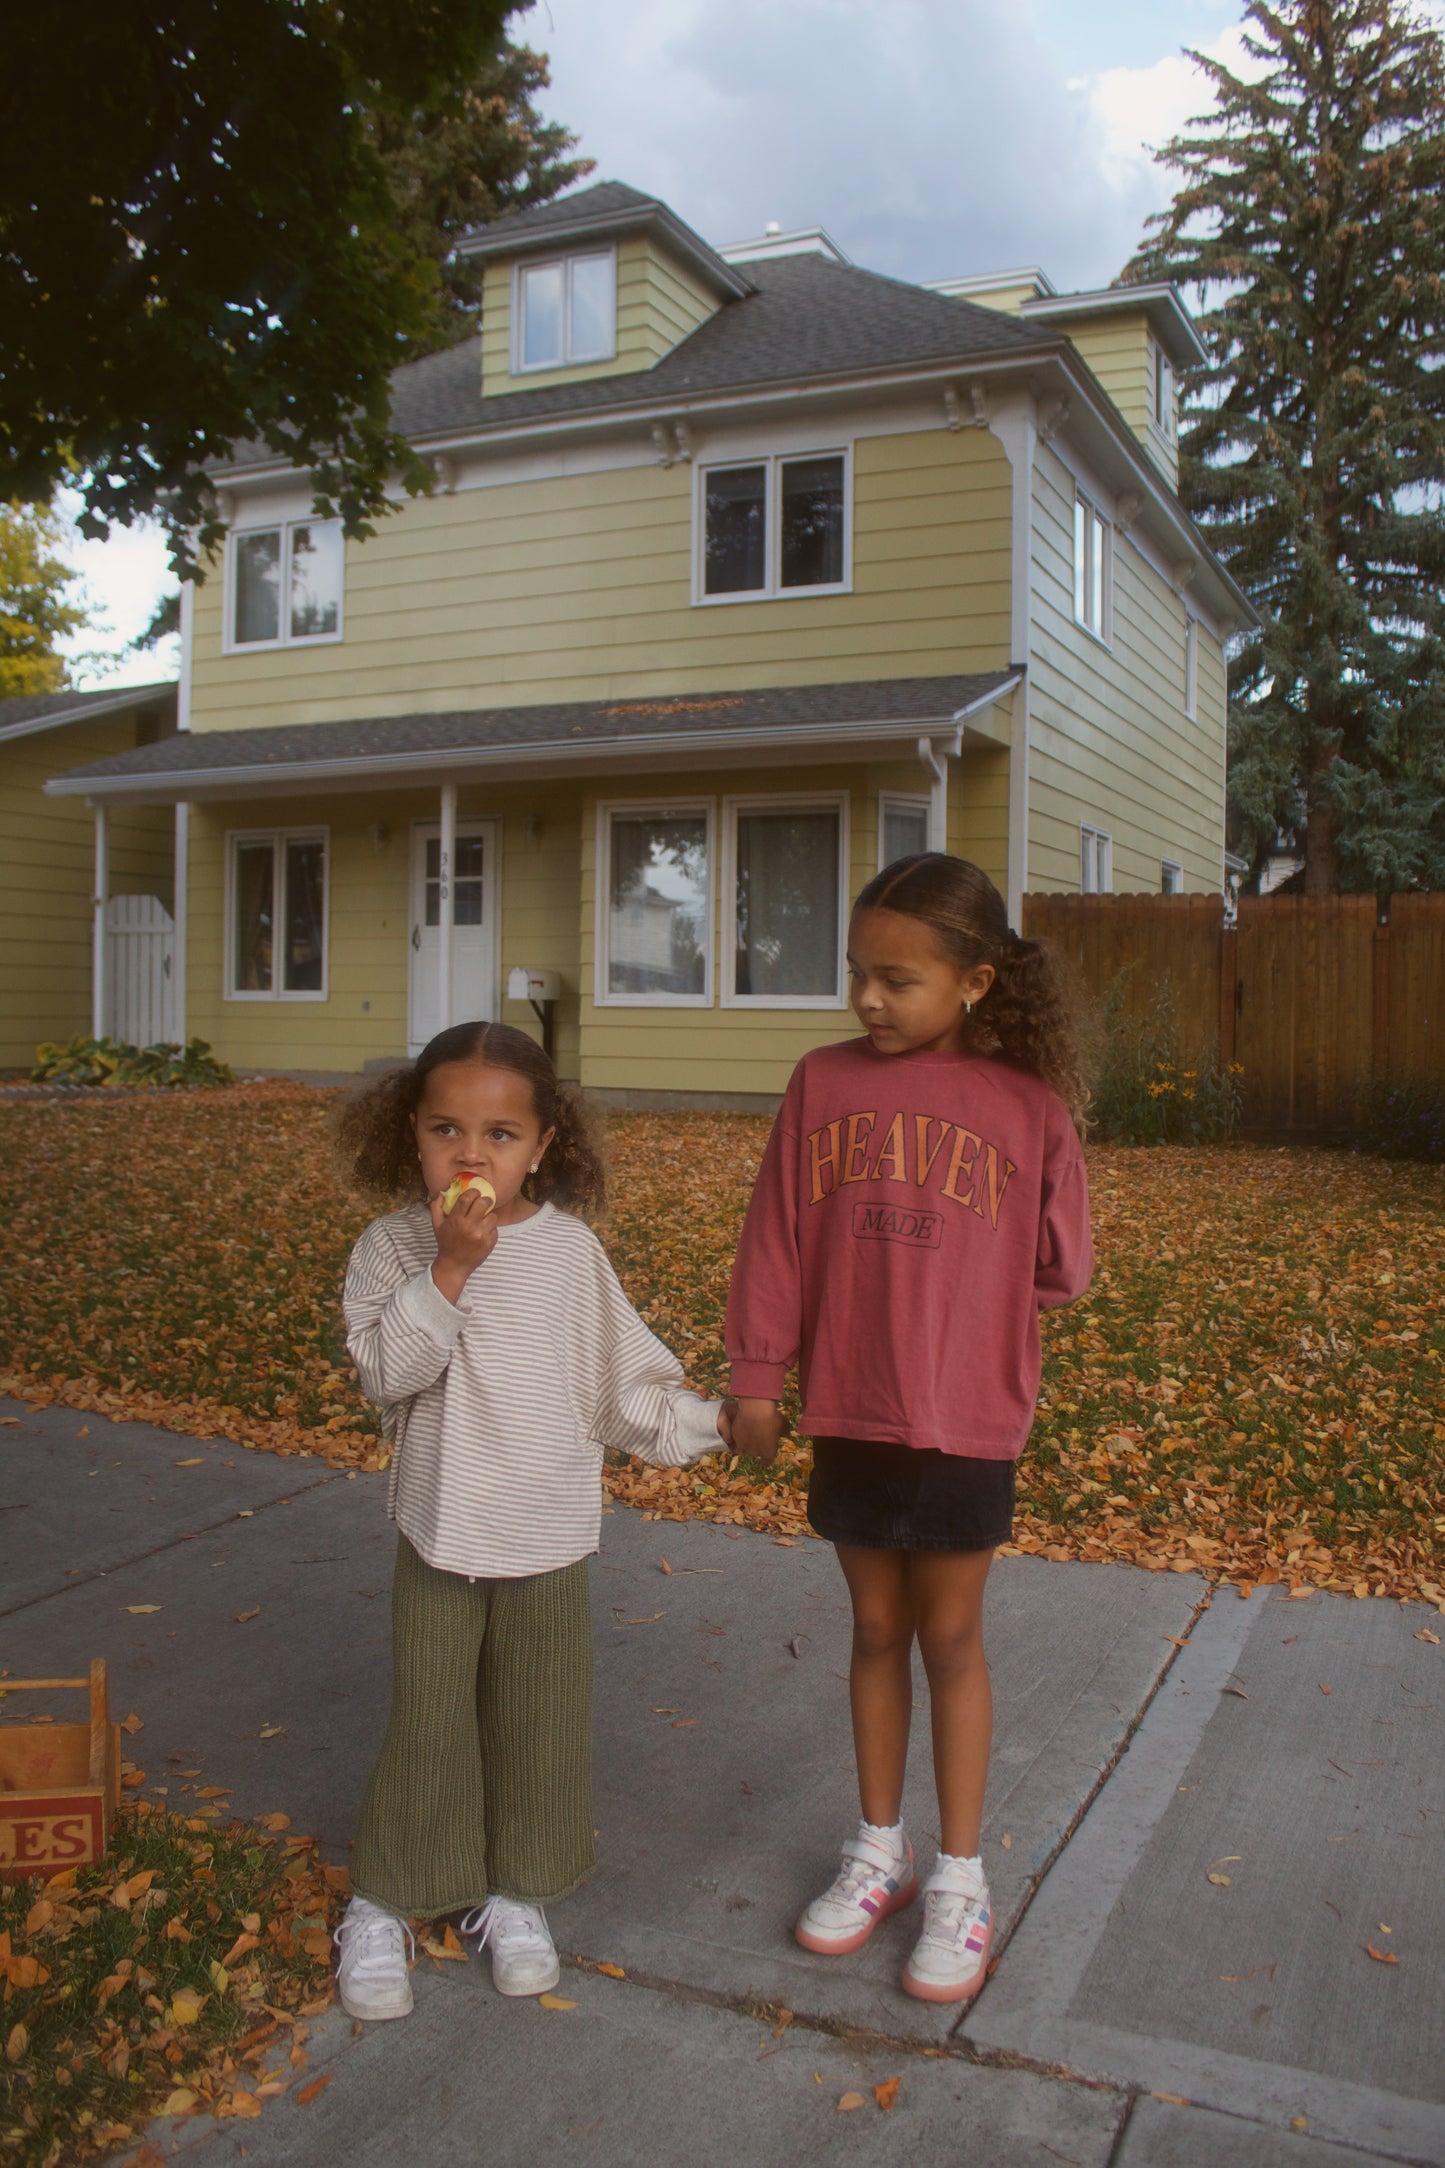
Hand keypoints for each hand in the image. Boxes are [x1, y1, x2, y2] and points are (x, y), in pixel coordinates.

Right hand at [428, 1185, 498, 1304]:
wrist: (455, 1265)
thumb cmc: (446, 1243)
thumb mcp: (437, 1225)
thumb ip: (437, 1207)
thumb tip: (443, 1193)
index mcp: (456, 1220)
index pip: (468, 1198)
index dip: (473, 1192)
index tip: (475, 1193)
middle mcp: (470, 1226)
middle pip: (484, 1203)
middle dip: (485, 1200)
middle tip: (483, 1203)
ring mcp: (482, 1235)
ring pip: (493, 1216)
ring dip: (488, 1216)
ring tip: (481, 1221)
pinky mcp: (490, 1242)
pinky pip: (495, 1228)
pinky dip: (490, 1229)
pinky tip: (482, 1233)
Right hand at [725, 1396, 784, 1464]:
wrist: (756, 1410)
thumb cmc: (773, 1418)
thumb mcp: (784, 1425)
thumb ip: (784, 1431)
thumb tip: (786, 1430)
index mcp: (768, 1453)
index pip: (767, 1462)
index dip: (766, 1460)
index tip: (766, 1456)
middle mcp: (755, 1452)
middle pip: (755, 1453)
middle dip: (757, 1446)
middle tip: (760, 1436)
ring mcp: (743, 1445)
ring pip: (743, 1448)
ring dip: (746, 1442)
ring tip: (749, 1433)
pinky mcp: (735, 1436)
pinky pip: (736, 1438)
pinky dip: (739, 1434)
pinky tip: (742, 1426)